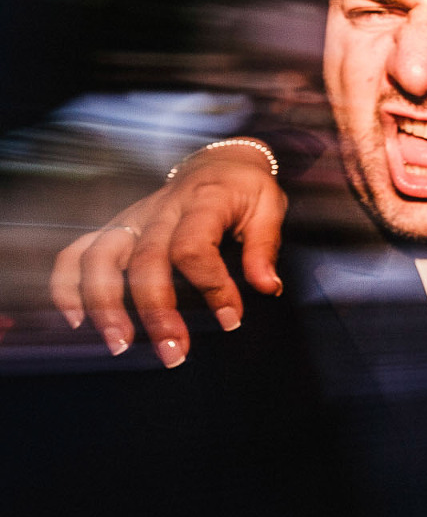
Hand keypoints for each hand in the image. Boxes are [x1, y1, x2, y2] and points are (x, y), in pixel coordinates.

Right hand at [49, 144, 286, 366]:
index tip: (231, 320)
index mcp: (203, 202)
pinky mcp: (116, 227)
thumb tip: (266, 287)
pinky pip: (77, 251)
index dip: (212, 287)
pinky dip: (67, 284)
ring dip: (103, 304)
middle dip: (156, 312)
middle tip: (173, 352)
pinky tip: (76, 319)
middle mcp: (160, 211)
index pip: (194, 247)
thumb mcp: (269, 207)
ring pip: (102, 257)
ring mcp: (132, 219)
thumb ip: (265, 247)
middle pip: (146, 261)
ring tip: (119, 344)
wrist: (218, 163)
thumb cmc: (245, 190)